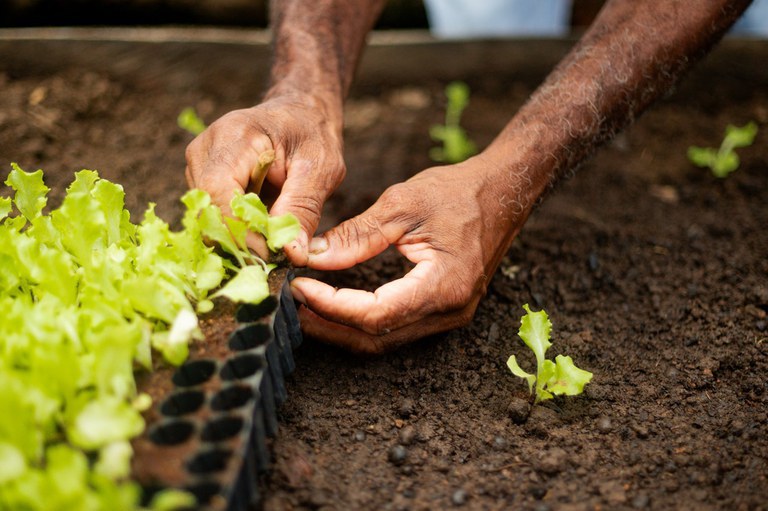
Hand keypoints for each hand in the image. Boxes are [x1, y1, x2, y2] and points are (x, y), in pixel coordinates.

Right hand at [184, 92, 344, 263]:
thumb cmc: (311, 135)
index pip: (217, 192)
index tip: (271, 253)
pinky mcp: (200, 180)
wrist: (298, 113)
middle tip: (277, 253)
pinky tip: (261, 228)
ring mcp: (197, 165)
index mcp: (234, 136)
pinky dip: (236, 231)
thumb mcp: (321, 169)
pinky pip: (211, 217)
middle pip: (207, 210)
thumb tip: (292, 254)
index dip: (240, 230)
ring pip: (207, 219)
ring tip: (273, 236)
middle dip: (241, 239)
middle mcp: (205, 149)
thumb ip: (303, 209)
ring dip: (239, 236)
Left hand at [290, 155, 534, 353]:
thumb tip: (312, 256)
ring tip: (308, 305)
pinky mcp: (444, 311)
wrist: (504, 192)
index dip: (331, 306)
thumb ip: (357, 235)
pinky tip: (338, 303)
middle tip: (292, 304)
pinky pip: (397, 327)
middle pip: (377, 338)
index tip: (298, 286)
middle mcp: (449, 312)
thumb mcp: (403, 204)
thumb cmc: (459, 192)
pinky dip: (363, 320)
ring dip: (343, 327)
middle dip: (330, 325)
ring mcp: (450, 316)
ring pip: (385, 339)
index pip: (375, 313)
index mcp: (444, 286)